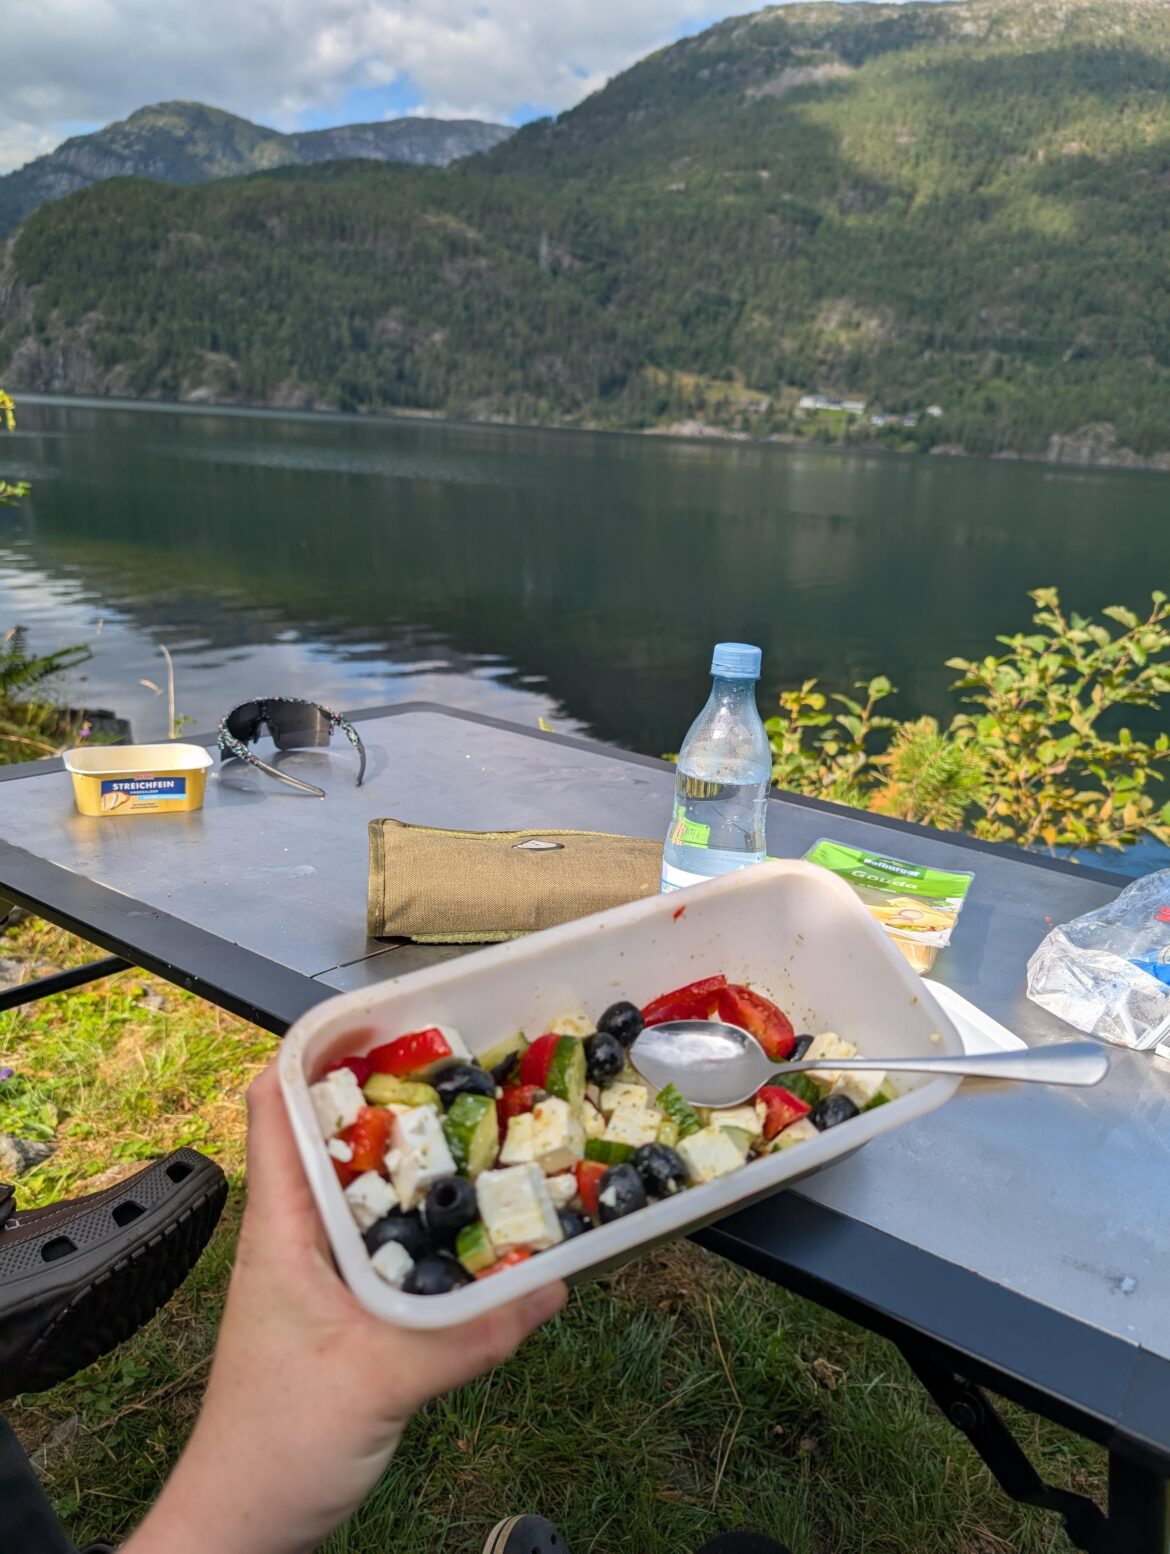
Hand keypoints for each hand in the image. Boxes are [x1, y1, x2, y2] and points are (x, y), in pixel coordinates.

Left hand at [124, 1062, 565, 1553]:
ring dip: (421, 1159)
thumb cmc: (274, 1446)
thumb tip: (552, 1286)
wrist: (245, 1526)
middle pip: (335, 1134)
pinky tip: (484, 1228)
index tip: (386, 1017)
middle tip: (468, 1067)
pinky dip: (434, 1221)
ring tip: (488, 1129)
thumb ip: (466, 1336)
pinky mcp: (348, 1308)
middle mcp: (298, 1233)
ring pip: (370, 1187)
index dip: (319, 1049)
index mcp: (281, 1224)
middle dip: (396, 1095)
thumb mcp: (376, 1381)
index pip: (274, 1105)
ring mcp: (321, 1271)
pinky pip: (393, 1242)